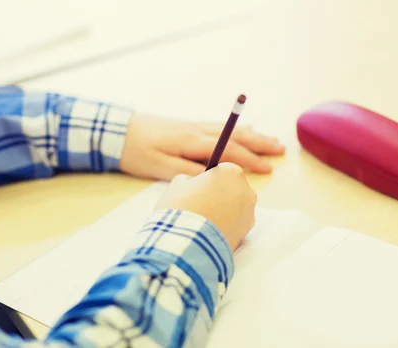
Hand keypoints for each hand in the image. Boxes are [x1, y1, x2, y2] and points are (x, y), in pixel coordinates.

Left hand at [119, 115, 284, 180]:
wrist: (116, 130)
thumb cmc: (136, 152)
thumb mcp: (158, 167)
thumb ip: (186, 172)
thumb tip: (212, 178)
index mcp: (192, 142)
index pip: (228, 150)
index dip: (250, 160)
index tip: (268, 169)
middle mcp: (196, 131)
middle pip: (234, 136)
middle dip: (259, 144)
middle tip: (281, 150)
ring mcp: (192, 126)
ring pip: (228, 130)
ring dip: (251, 134)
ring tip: (270, 139)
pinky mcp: (186, 127)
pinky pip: (218, 127)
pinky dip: (236, 130)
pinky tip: (242, 130)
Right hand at [154, 163, 256, 249]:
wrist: (186, 241)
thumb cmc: (181, 206)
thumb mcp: (179, 183)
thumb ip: (192, 179)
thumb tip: (195, 185)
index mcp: (231, 173)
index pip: (224, 170)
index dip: (210, 179)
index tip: (199, 188)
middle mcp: (246, 191)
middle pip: (233, 188)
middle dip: (220, 195)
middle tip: (199, 205)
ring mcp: (249, 213)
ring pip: (236, 208)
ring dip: (223, 211)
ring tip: (202, 221)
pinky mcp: (247, 233)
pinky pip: (235, 225)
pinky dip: (225, 226)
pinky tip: (209, 231)